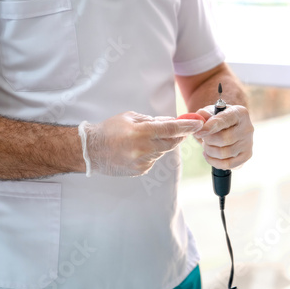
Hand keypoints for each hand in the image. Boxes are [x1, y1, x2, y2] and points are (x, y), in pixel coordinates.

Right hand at [79, 111, 203, 176]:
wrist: (91, 150)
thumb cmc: (110, 130)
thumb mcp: (131, 118)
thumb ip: (153, 121)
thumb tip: (171, 122)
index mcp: (141, 132)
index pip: (171, 129)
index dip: (187, 127)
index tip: (198, 123)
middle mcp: (143, 149)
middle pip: (172, 142)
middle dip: (179, 135)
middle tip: (183, 129)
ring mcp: (142, 162)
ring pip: (162, 151)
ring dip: (160, 144)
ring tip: (143, 139)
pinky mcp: (140, 171)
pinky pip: (153, 160)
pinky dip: (151, 153)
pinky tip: (137, 149)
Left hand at [194, 105, 253, 169]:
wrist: (229, 128)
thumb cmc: (218, 119)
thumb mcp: (210, 112)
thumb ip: (203, 115)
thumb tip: (200, 122)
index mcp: (239, 112)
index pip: (225, 120)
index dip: (210, 127)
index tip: (199, 132)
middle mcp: (247, 127)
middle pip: (224, 139)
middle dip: (208, 140)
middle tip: (203, 138)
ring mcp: (248, 143)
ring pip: (224, 153)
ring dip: (210, 151)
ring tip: (206, 145)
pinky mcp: (247, 155)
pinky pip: (228, 164)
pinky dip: (214, 162)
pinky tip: (208, 155)